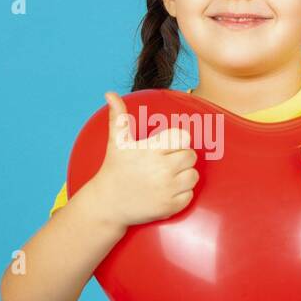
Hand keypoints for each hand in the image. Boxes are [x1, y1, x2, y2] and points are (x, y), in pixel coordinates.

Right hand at [90, 91, 199, 226]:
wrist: (107, 204)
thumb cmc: (114, 169)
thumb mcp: (116, 142)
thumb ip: (118, 116)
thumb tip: (110, 93)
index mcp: (152, 150)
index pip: (183, 138)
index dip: (176, 141)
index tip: (166, 147)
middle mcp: (162, 169)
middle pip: (190, 156)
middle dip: (180, 158)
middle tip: (166, 163)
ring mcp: (167, 189)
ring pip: (193, 176)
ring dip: (184, 175)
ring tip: (168, 176)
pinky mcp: (170, 207)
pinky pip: (189, 195)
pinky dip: (182, 194)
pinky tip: (167, 191)